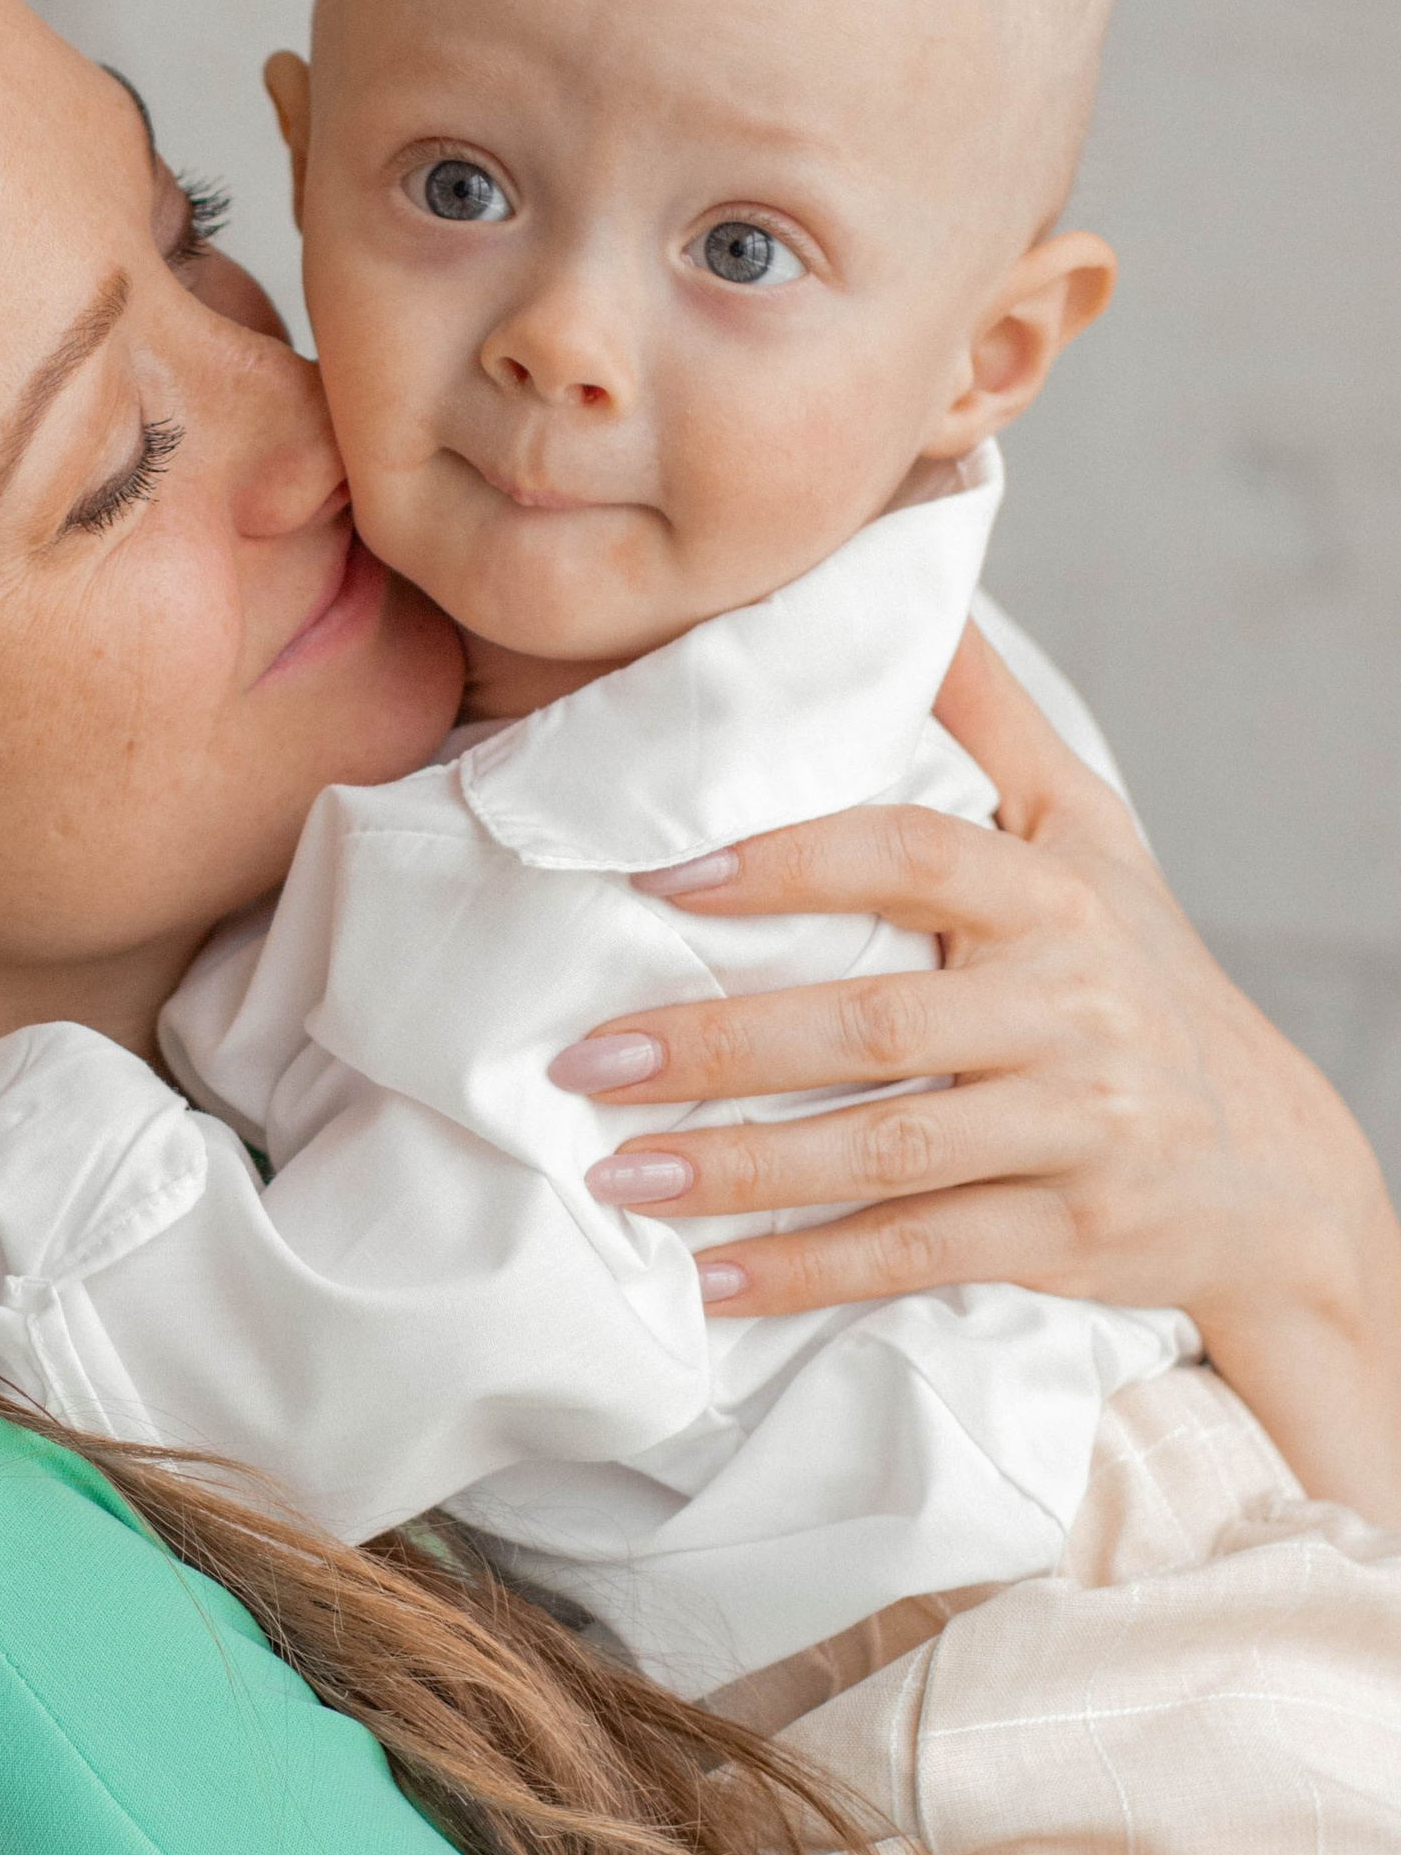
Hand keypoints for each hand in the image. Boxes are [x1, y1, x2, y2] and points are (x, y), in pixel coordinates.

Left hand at [544, 624, 1400, 1520]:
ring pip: (884, 1151)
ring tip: (616, 1172)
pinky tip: (710, 1281)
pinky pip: (918, 1254)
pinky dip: (808, 1270)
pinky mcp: (1070, 1234)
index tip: (658, 880)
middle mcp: (1073, 1006)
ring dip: (738, 1169)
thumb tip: (917, 572)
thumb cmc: (1141, 977)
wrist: (1270, 1169)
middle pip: (872, 1023)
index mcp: (1056, 896)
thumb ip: (989, 721)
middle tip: (584, 1058)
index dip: (783, 862)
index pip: (908, 856)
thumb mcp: (1090, 833)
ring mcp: (1078, 1127)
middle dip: (717, 1043)